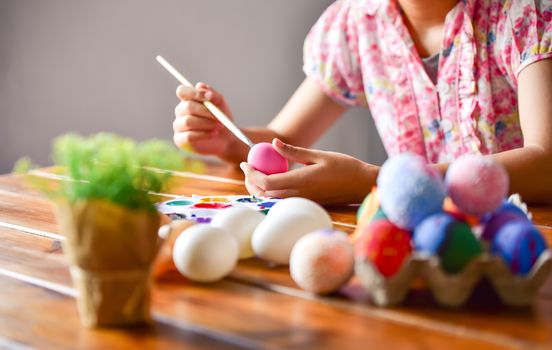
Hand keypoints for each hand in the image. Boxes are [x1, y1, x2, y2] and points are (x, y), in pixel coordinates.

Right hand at [173, 82, 235, 157]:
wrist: (226, 138)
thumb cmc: (221, 119)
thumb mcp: (221, 104)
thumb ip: (212, 94)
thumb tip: (200, 85)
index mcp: (188, 100)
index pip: (182, 91)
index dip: (194, 93)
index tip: (209, 97)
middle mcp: (180, 112)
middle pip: (187, 107)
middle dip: (205, 111)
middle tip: (219, 117)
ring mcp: (178, 126)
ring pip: (188, 121)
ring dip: (206, 123)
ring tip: (219, 126)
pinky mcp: (179, 140)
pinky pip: (188, 136)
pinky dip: (203, 134)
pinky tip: (213, 134)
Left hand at [240, 139, 378, 203]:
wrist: (362, 185)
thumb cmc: (345, 167)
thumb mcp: (318, 155)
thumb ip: (293, 151)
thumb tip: (273, 143)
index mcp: (300, 181)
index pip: (265, 181)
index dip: (251, 173)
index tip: (245, 163)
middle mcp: (299, 195)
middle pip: (264, 194)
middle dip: (250, 183)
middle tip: (247, 168)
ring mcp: (302, 202)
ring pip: (271, 200)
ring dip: (259, 190)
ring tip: (256, 174)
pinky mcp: (306, 204)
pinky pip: (281, 201)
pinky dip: (270, 193)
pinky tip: (272, 181)